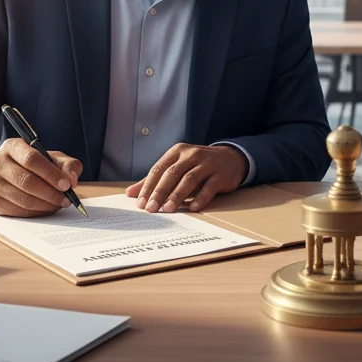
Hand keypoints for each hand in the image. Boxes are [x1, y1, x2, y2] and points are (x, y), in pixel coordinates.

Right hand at [0, 138, 81, 216]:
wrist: (4, 175)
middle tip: (66, 199)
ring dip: (46, 205)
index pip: (32, 159)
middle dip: (51, 193)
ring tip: (58, 204)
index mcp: (12, 146)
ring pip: (23, 199)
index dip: (51, 174)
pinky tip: (45, 208)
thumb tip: (72, 178)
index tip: (67, 185)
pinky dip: (36, 212)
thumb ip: (67, 164)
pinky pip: (18, 211)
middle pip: (27, 181)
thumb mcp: (50, 158)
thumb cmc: (32, 165)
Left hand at [124, 143, 248, 212]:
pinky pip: (209, 187)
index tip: (140, 203)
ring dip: (177, 195)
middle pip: (172, 174)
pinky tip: (192, 208)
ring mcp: (207, 163)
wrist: (231, 158)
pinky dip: (200, 198)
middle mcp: (191, 154)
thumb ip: (155, 179)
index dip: (148, 186)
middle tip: (151, 209)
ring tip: (167, 210)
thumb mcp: (177, 167)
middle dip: (159, 192)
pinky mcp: (221, 174)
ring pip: (189, 179)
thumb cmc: (198, 165)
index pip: (158, 169)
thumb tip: (130, 193)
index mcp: (177, 152)